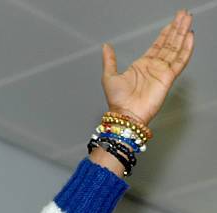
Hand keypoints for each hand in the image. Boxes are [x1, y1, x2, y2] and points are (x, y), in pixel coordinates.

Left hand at [101, 9, 194, 124]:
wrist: (125, 114)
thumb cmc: (117, 101)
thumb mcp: (109, 76)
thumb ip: (110, 60)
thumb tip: (106, 46)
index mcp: (142, 65)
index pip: (157, 45)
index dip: (165, 33)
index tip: (172, 22)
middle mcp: (154, 67)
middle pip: (169, 44)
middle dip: (176, 29)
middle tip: (184, 14)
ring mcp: (162, 72)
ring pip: (176, 49)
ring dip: (182, 34)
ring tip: (187, 19)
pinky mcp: (168, 78)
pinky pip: (180, 61)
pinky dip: (186, 49)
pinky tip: (189, 37)